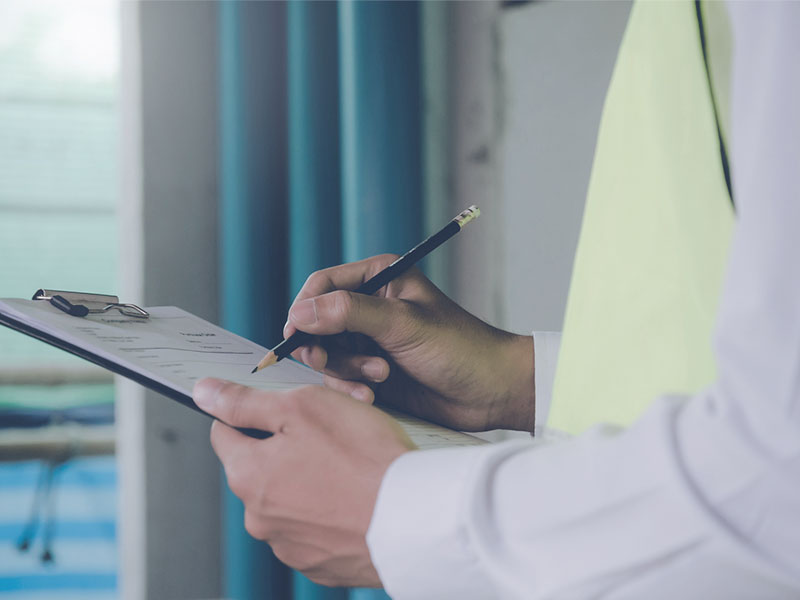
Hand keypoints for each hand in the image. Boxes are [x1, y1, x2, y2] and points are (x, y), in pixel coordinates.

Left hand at [193, 378, 414, 587]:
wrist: (415, 518)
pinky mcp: (321, 565)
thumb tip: (204, 393)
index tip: (281, 408)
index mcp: (248, 475)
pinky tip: (356, 498)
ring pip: (287, 500)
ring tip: (350, 468)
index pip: (225, 432)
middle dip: (285, 448)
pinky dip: (329, 513)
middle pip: (258, 468)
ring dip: (308, 482)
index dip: (252, 412)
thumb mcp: (302, 408)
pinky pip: (315, 529)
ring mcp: (290, 547)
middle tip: (330, 434)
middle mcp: (260, 518)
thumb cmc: (363, 458)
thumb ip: (246, 402)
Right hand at [284, 254, 534, 431]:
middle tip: (327, 363)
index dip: (303, 308)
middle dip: (323, 346)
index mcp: (379, 278)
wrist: (490, 392)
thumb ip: (349, 313)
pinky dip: (351, 389)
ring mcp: (370, 341)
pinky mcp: (372, 372)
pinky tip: (373, 397)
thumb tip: (299, 312)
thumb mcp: (402, 324)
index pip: (323, 284)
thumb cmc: (458, 347)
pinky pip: (341, 379)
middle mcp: (370, 307)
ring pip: (327, 354)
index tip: (293, 335)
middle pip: (317, 322)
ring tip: (380, 376)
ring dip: (345, 371)